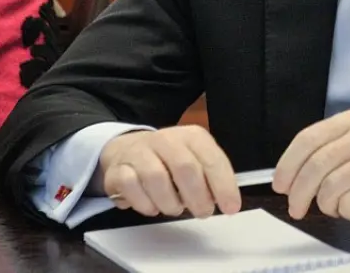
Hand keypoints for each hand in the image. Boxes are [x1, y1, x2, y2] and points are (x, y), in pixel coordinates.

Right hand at [98, 125, 241, 218]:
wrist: (127, 149)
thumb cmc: (168, 159)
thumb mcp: (194, 159)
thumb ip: (209, 176)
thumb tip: (227, 200)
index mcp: (191, 136)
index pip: (212, 159)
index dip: (223, 185)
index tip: (231, 206)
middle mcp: (166, 139)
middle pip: (185, 168)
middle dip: (198, 196)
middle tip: (203, 211)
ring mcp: (140, 152)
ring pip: (157, 178)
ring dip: (170, 202)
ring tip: (174, 208)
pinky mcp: (118, 169)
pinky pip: (132, 188)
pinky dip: (145, 204)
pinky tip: (152, 206)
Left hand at [272, 109, 349, 221]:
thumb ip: (332, 147)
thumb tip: (293, 175)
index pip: (308, 139)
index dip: (287, 164)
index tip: (280, 184)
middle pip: (316, 165)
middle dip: (299, 192)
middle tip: (296, 208)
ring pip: (331, 187)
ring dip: (326, 204)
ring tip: (335, 206)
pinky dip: (346, 212)